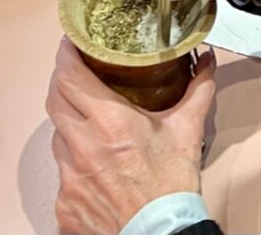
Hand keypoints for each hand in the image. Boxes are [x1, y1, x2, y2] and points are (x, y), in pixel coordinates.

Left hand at [46, 38, 215, 234]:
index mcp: (109, 121)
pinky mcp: (65, 204)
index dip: (65, 56)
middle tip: (75, 73)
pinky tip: (93, 166)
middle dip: (62, 81)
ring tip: (88, 123)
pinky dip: (73, 164)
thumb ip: (197, 89)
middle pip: (55, 99)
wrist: (162, 234)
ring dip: (69, 124)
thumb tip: (205, 61)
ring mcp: (69, 177)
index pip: (69, 76)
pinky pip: (61, 174)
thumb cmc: (172, 187)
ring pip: (57, 136)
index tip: (70, 45)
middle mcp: (82, 146)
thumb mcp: (188, 131)